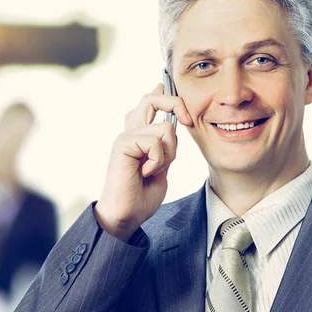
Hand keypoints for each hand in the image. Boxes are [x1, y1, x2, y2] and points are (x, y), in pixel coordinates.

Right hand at [94, 84, 192, 241]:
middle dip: (173, 102)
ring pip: (165, 129)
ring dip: (168, 154)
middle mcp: (130, 131)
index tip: (181, 108)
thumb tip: (174, 122)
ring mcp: (125, 136)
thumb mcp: (161, 165)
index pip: (149, 103)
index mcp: (138, 136)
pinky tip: (144, 173)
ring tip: (153, 170)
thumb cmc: (141, 195)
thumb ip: (166, 145)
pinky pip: (155, 142)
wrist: (125, 215)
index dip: (163, 96)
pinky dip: (157, 161)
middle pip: (151, 99)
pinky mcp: (123, 143)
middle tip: (188, 120)